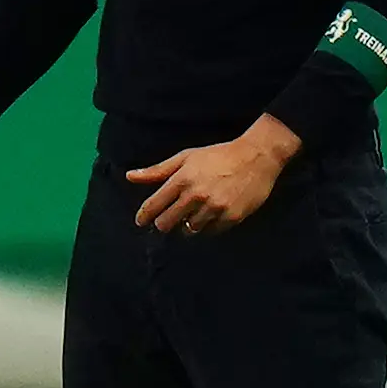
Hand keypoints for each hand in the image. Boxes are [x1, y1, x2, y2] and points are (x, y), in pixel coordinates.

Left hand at [128, 118, 300, 235]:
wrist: (256, 157)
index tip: (141, 221)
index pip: (154, 205)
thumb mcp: (186, 157)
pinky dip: (207, 227)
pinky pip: (211, 232)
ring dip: (187, 225)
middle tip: (167, 220)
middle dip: (164, 223)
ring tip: (193, 215)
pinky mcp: (231, 218)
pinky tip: (210, 217)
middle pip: (167, 223)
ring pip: (189, 230)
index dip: (144, 216)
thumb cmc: (218, 155)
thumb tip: (130, 176)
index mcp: (182, 180)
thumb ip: (157, 170)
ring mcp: (214, 209)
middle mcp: (195, 196)